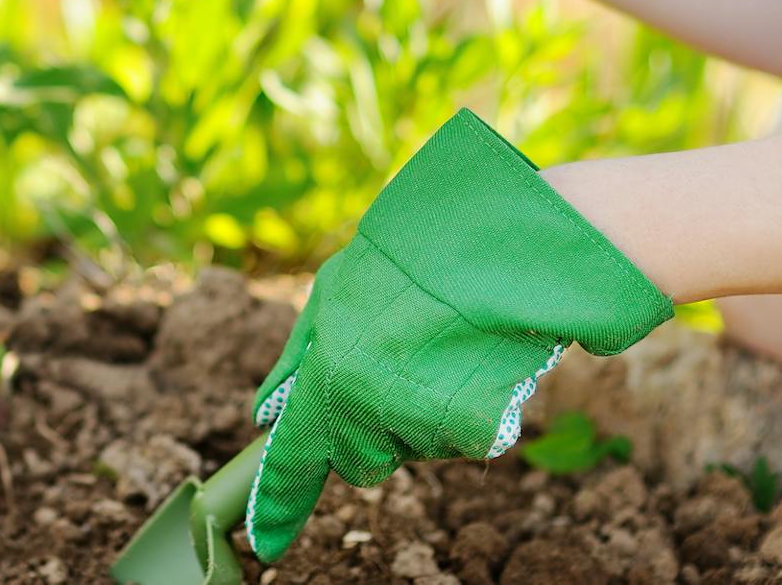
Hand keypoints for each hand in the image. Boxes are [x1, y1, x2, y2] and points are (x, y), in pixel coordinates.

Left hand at [244, 109, 672, 560]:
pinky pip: (461, 437)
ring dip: (422, 412)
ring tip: (446, 345)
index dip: (280, 500)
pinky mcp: (476, 432)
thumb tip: (269, 412)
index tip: (269, 541)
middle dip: (371, 431)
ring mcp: (424, 422)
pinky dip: (470, 408)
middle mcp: (368, 405)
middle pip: (361, 460)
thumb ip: (302, 353)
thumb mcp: (341, 284)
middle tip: (401, 367)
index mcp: (328, 370)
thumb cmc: (422, 254)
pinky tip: (477, 359)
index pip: (295, 456)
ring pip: (413, 447)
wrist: (512, 238)